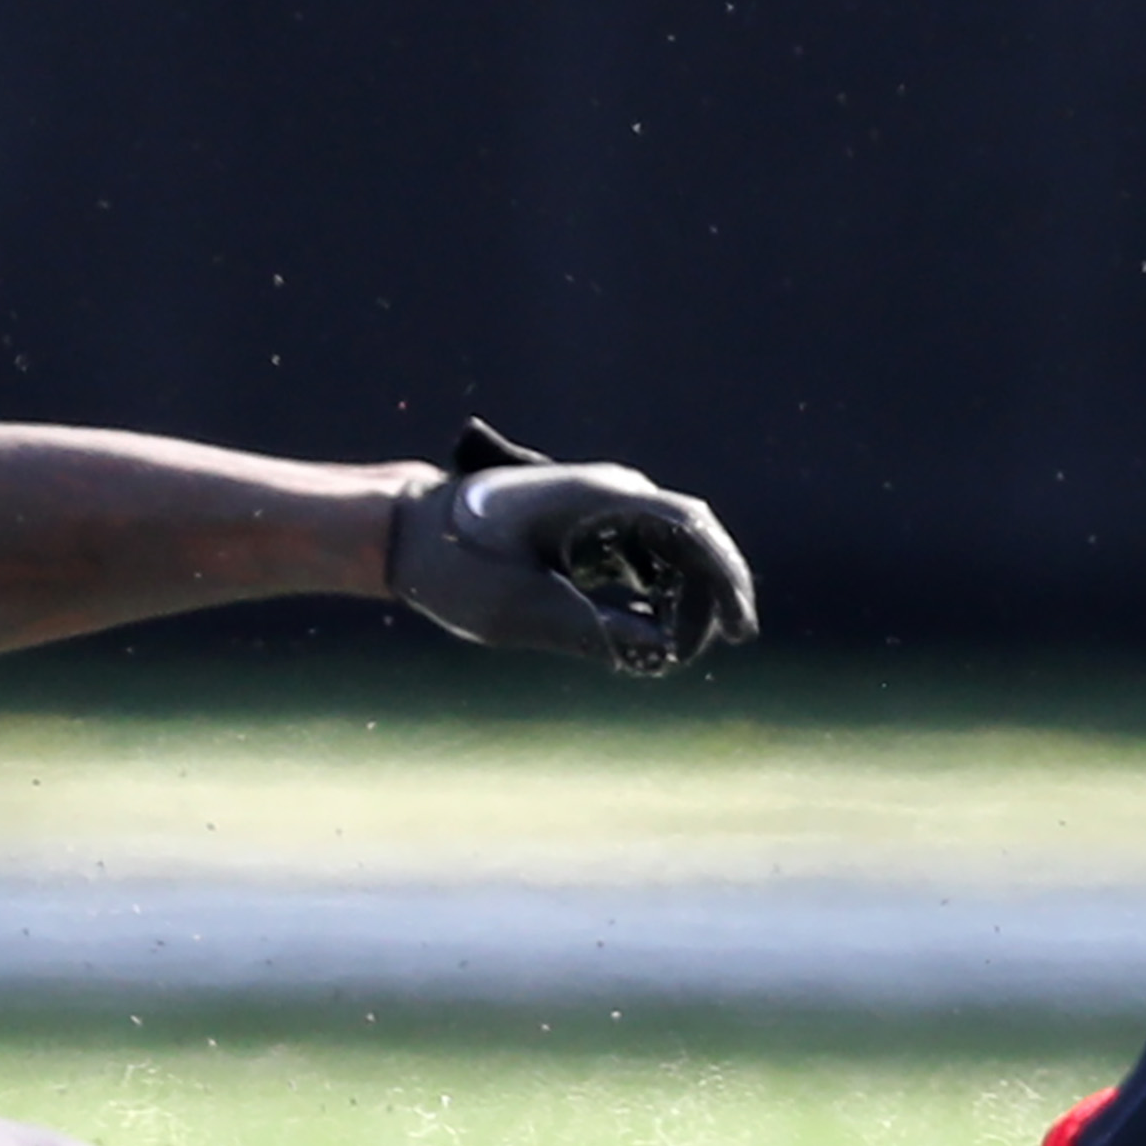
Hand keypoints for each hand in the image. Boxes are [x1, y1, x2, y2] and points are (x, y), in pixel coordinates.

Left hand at [387, 420, 756, 675]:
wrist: (406, 531)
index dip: (724, 577)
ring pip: (670, 543)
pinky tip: (664, 622)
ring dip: (689, 588)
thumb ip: (594, 631)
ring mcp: (599, 505)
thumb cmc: (457, 567)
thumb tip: (660, 653)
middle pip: (690, 534)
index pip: (690, 529)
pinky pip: (642, 550)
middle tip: (734, 636)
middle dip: (715, 586)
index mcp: (601, 499)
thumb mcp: (521, 611)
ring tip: (695, 640)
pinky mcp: (585, 523)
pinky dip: (661, 585)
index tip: (739, 626)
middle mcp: (610, 492)